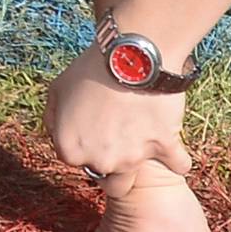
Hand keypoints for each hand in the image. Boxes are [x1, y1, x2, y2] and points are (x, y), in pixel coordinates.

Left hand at [44, 43, 192, 178]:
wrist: (129, 55)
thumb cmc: (90, 70)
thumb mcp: (57, 90)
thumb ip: (53, 119)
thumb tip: (57, 134)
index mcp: (71, 151)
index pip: (77, 161)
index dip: (85, 144)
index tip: (94, 128)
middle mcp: (101, 161)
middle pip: (107, 176)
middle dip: (110, 160)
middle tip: (116, 134)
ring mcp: (134, 158)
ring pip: (135, 173)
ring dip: (138, 156)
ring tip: (140, 130)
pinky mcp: (164, 148)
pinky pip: (178, 164)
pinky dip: (177, 158)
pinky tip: (173, 148)